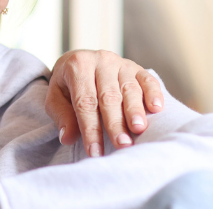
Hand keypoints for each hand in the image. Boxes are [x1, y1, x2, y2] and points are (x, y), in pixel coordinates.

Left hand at [46, 50, 163, 156]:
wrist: (79, 61)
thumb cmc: (68, 85)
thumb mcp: (56, 98)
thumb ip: (62, 116)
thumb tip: (68, 138)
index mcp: (77, 66)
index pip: (84, 102)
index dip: (90, 128)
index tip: (95, 151)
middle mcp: (100, 61)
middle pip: (109, 96)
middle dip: (115, 123)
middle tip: (122, 145)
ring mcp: (121, 63)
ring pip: (129, 88)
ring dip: (135, 110)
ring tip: (138, 129)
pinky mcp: (137, 67)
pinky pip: (148, 79)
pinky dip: (153, 93)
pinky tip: (156, 109)